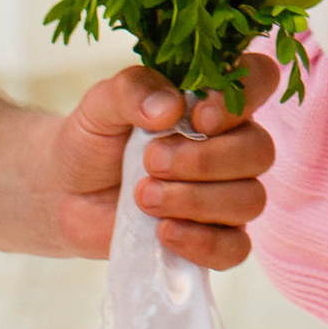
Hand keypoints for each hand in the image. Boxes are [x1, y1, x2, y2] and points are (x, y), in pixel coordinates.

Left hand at [47, 57, 279, 270]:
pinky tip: (164, 232)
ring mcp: (226, 195)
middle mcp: (231, 145)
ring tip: (144, 197)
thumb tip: (169, 108)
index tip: (199, 117)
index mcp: (213, 101)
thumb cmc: (93, 139)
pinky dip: (203, 243)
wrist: (66, 194)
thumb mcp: (101, 104)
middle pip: (259, 151)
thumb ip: (132, 90)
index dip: (246, 97)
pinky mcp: (213, 238)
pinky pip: (236, 248)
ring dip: (196, 201)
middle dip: (205, 160)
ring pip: (249, 200)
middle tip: (151, 162)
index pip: (261, 80)